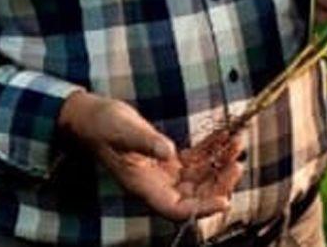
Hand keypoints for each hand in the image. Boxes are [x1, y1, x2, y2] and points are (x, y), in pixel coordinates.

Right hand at [59, 91, 244, 219]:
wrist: (90, 116)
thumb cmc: (101, 124)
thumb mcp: (123, 130)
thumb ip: (145, 141)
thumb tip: (168, 152)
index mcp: (142, 186)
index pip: (176, 210)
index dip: (201, 209)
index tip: (224, 200)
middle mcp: (155, 185)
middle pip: (194, 197)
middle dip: (218, 183)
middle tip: (236, 162)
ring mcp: (162, 173)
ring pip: (198, 179)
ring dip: (219, 164)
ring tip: (236, 143)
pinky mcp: (166, 160)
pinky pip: (194, 161)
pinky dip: (210, 150)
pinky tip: (223, 136)